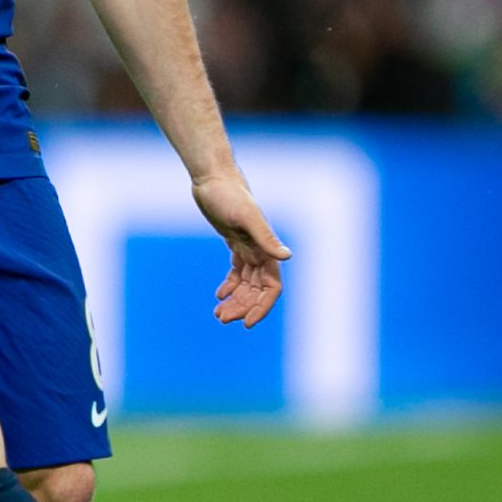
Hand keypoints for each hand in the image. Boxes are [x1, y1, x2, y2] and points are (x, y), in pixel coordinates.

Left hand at [192, 170, 290, 327]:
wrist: (213, 178)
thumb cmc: (229, 195)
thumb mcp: (247, 217)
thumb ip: (266, 238)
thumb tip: (287, 256)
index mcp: (266, 249)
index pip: (271, 287)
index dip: (262, 307)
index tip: (247, 324)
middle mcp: (260, 251)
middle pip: (257, 290)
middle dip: (244, 307)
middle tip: (222, 319)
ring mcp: (248, 247)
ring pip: (246, 283)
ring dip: (235, 301)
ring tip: (218, 314)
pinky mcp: (235, 242)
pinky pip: (237, 270)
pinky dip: (229, 285)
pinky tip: (219, 295)